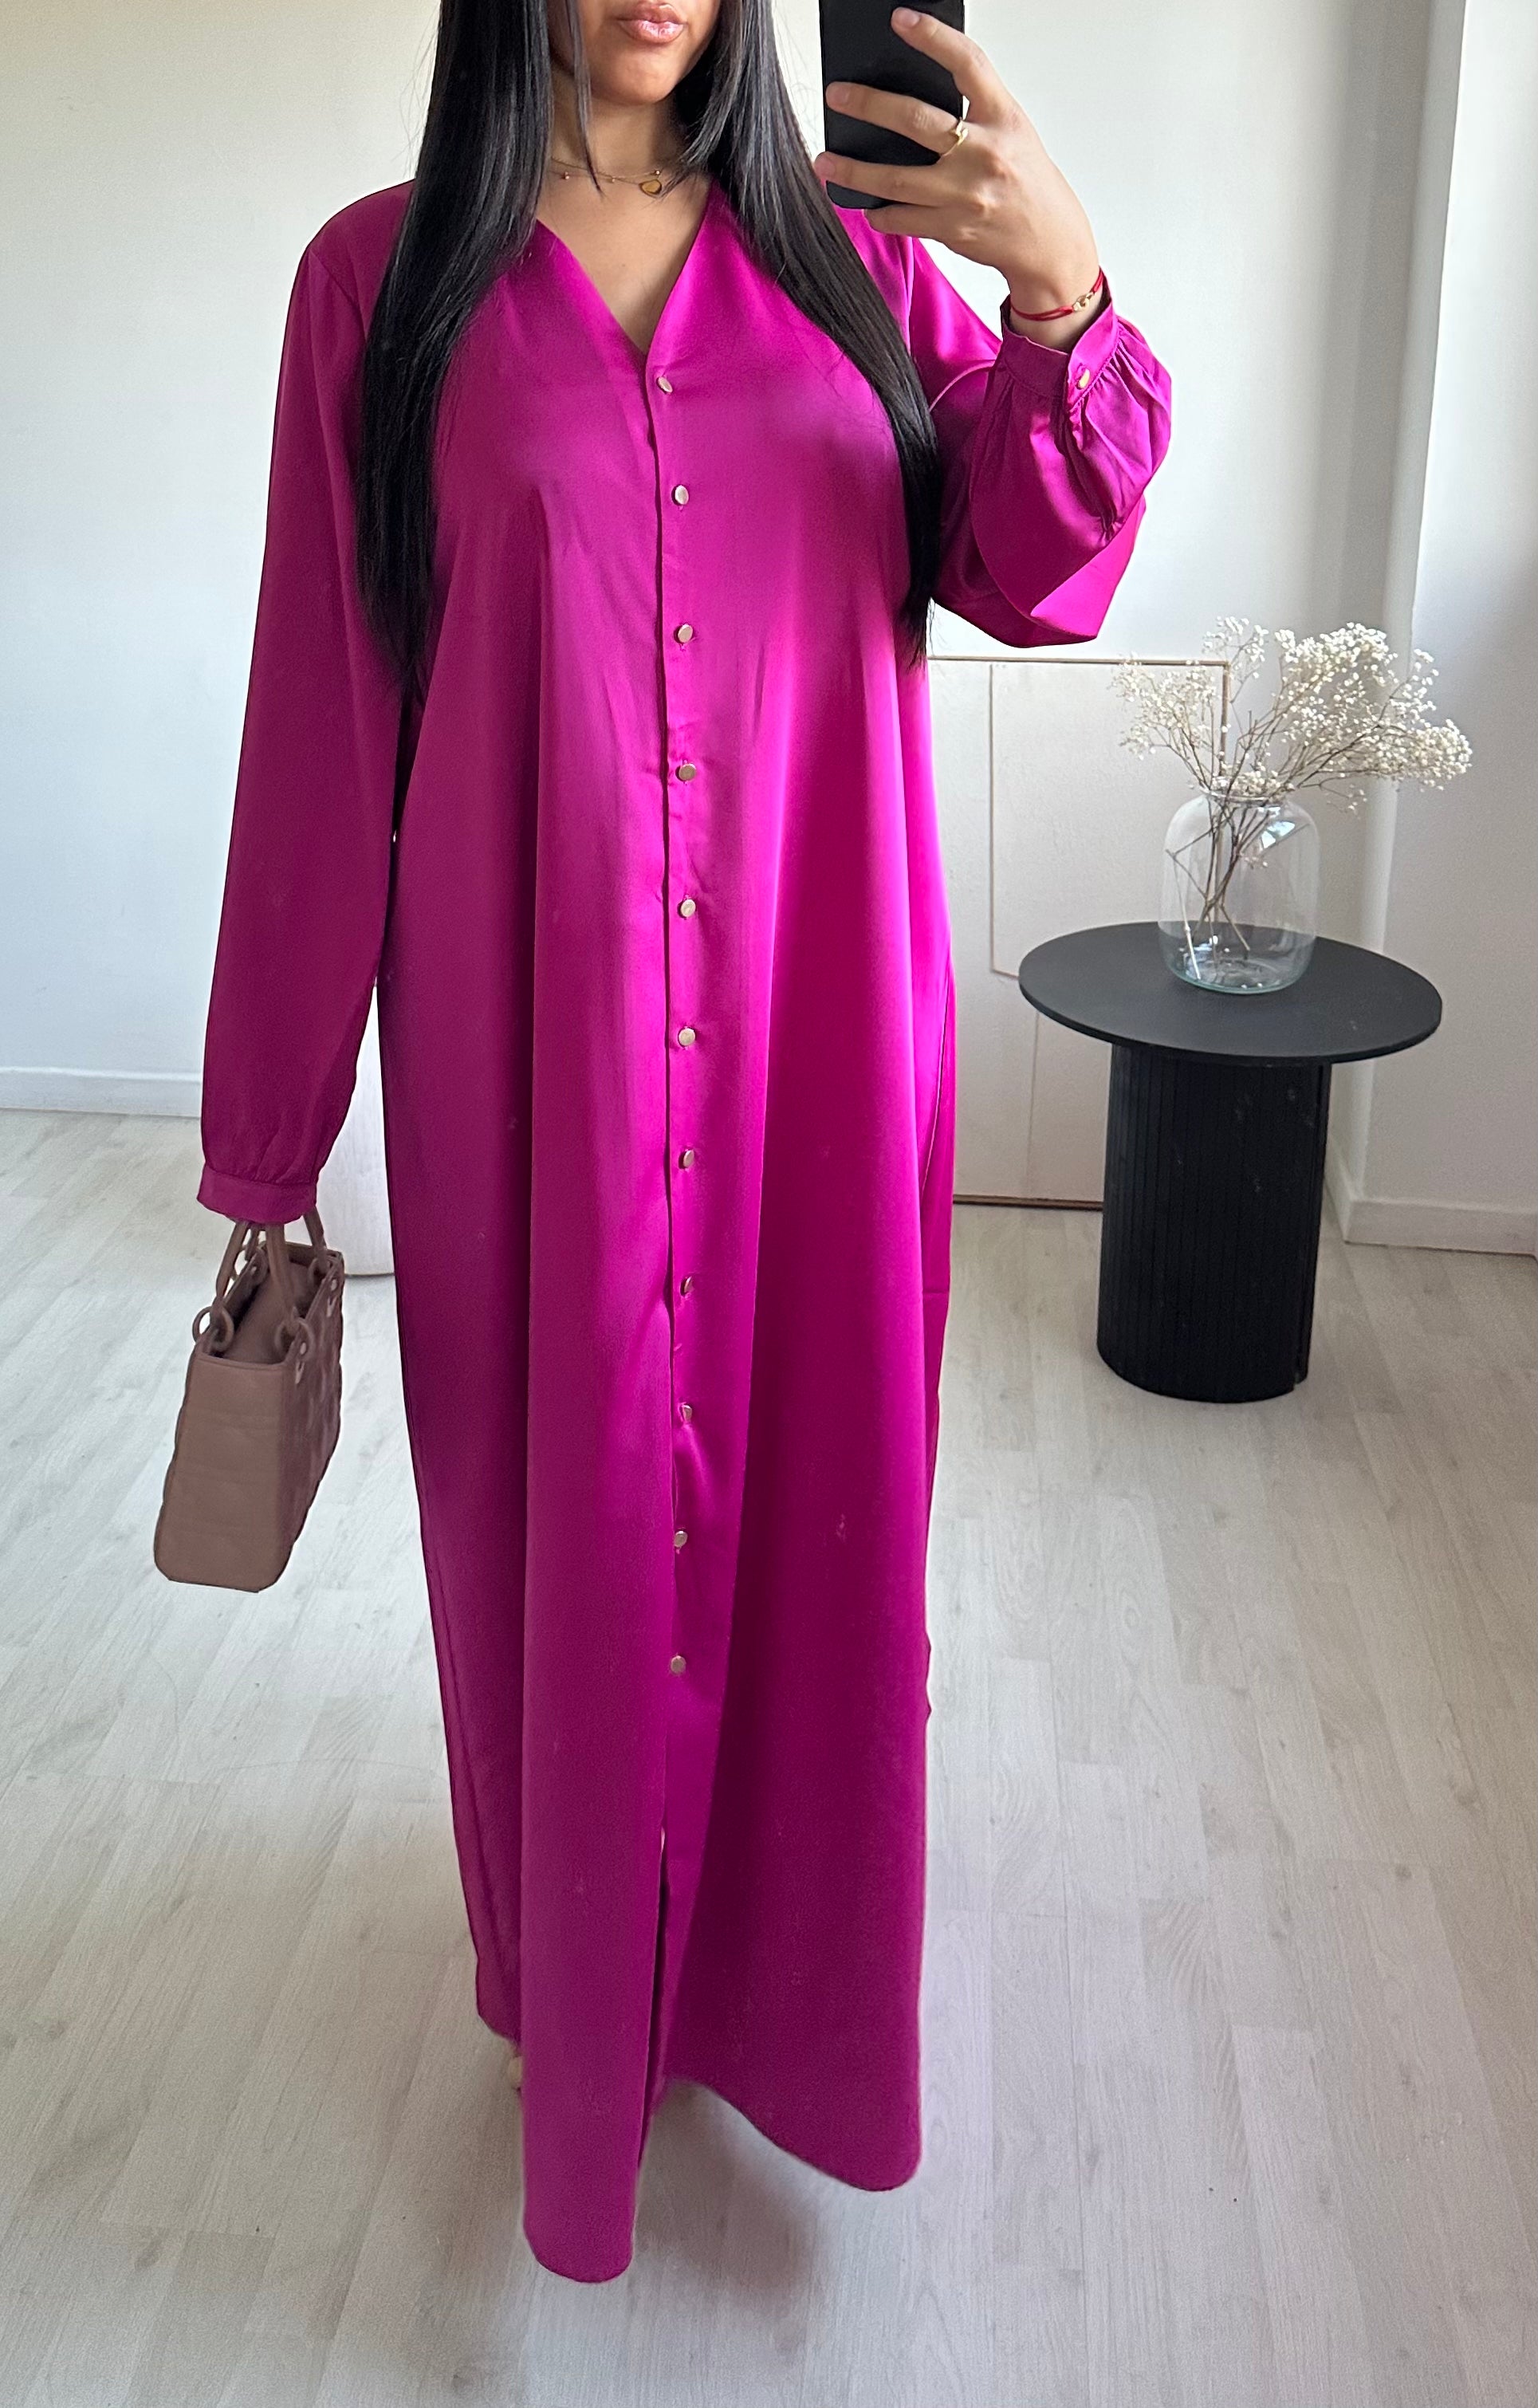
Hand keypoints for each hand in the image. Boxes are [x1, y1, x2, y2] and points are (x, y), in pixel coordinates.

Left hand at [812, 7, 1102, 333]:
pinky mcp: (953, 230)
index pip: (967, 65)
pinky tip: (864, 203)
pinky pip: (904, 219)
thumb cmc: (1026, 180)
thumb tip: (913, 91)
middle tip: (837, 95)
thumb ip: (973, 110)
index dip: (933, 38)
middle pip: (916, 121)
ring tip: (825, 162)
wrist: (1049, 241)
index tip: (901, 21)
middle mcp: (985, 155)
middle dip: (869, 106)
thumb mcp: (1011, 131)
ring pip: (897, 180)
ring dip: (855, 171)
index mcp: (1003, 118)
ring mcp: (966, 196)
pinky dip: (880, 212)